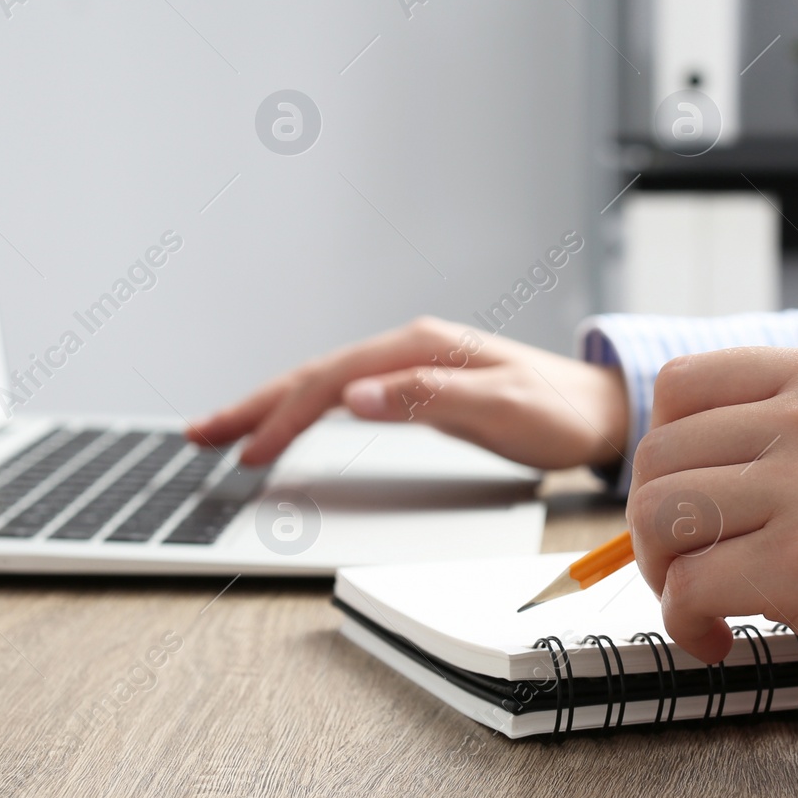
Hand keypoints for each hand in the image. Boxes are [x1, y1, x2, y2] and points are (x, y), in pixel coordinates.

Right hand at [186, 316, 628, 470]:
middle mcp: (408, 347)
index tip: (246, 450)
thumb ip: (426, 399)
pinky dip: (306, 409)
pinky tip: (287, 423)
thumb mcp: (500, 407)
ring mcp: (410, 364)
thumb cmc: (557, 412)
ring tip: (223, 430)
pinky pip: (344, 393)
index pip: (331, 380)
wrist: (598, 408)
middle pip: (313, 375)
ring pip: (324, 383)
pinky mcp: (416, 383)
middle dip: (254, 405)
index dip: (282, 415)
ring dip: (271, 406)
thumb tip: (355, 396)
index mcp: (420, 348)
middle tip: (200, 434)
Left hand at [626, 347, 797, 716]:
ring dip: (662, 574)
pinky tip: (719, 641)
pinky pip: (687, 587)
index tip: (688, 499)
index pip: (680, 384)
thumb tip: (661, 454)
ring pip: (656, 517)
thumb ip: (774, 425)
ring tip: (701, 605)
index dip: (662, 449)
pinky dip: (684, 623)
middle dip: (653, 526)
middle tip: (689, 570)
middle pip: (656, 458)